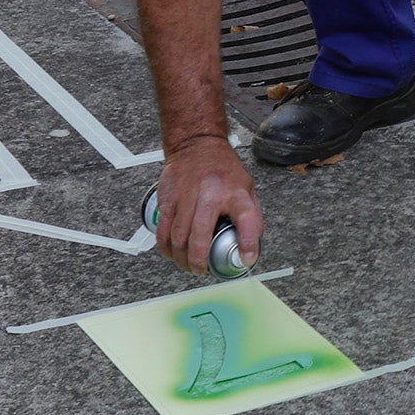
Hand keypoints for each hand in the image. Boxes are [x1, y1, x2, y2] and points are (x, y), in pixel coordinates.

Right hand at [151, 136, 263, 274]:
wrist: (197, 144)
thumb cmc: (223, 169)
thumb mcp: (247, 188)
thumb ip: (252, 217)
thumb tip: (251, 247)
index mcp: (236, 193)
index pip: (247, 219)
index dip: (247, 243)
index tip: (245, 259)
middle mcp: (211, 194)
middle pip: (200, 237)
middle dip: (198, 262)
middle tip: (200, 271)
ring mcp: (186, 195)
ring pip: (178, 238)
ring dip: (180, 259)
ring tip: (186, 265)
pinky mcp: (168, 197)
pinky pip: (163, 230)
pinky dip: (165, 248)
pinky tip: (171, 253)